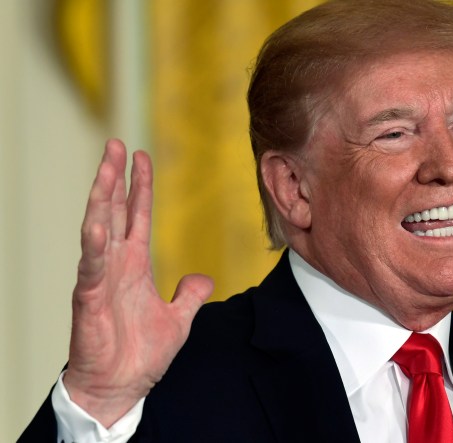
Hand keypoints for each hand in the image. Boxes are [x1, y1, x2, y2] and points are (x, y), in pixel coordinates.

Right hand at [63, 139, 213, 426]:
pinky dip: (94, 244)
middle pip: (114, 211)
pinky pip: (91, 266)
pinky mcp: (89, 298)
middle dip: (116, 178)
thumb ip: (190, 295)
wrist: (122, 386)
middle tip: (117, 144)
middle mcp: (115, 264)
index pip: (138, 216)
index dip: (140, 187)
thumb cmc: (141, 354)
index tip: (141, 156)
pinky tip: (97, 221)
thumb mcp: (178, 319)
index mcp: (135, 265)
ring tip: (107, 167)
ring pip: (99, 228)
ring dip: (102, 197)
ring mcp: (100, 278)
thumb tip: (203, 277)